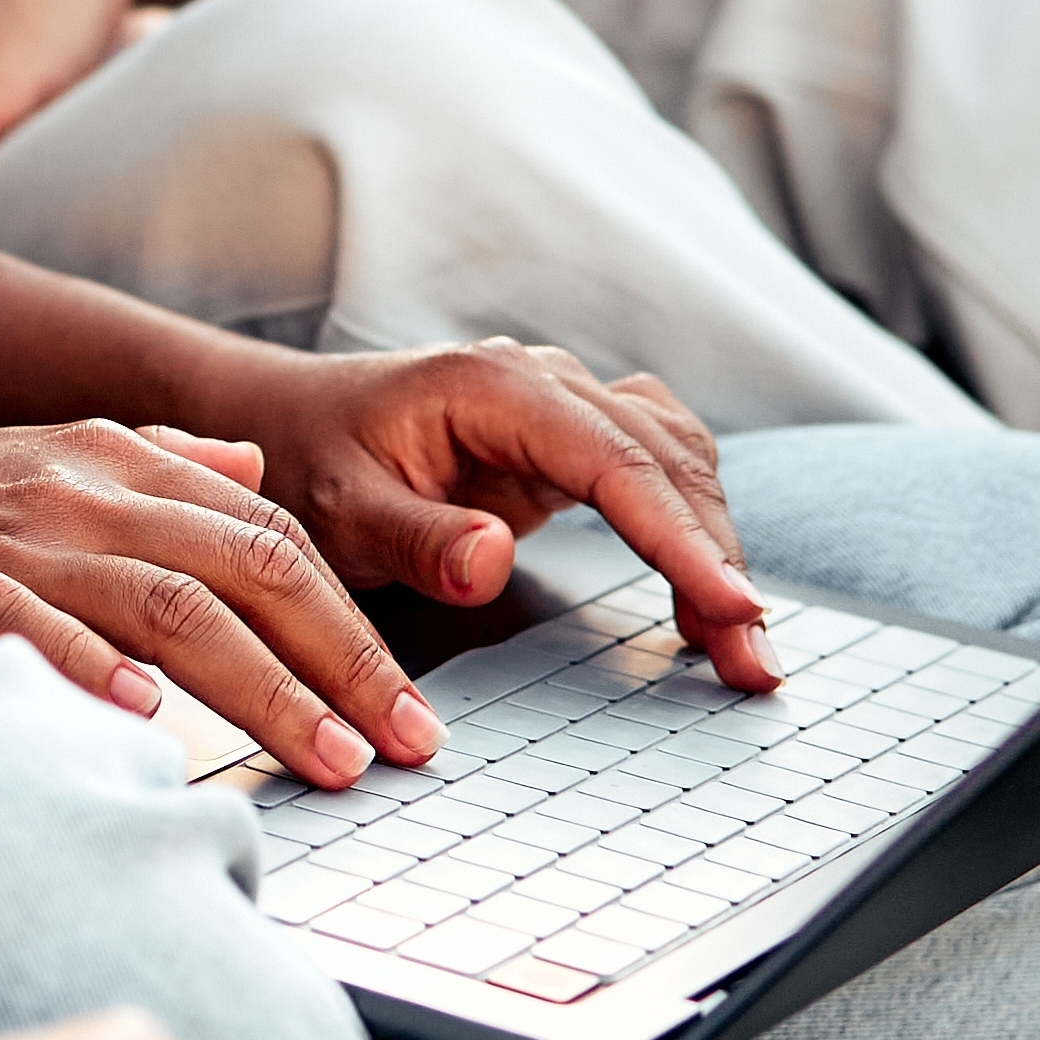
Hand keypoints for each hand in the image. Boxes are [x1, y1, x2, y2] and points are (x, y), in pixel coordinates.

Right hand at [0, 419, 438, 781]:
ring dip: (264, 689)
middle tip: (406, 744)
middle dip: (343, 660)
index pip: (269, 531)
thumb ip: (149, 463)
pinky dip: (94, 674)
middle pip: (247, 566)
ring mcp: (0, 533)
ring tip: (331, 762)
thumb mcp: (29, 464)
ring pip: (169, 604)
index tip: (407, 704)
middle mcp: (68, 485)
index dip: (352, 620)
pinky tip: (150, 727)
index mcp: (104, 455)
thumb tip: (253, 468)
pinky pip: (28, 627)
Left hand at [229, 337, 780, 698]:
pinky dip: (693, 531)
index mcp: (494, 387)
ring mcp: (565, 406)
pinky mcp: (571, 442)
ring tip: (743, 647)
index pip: (615, 460)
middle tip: (753, 658)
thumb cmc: (308, 461)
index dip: (679, 535)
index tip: (730, 603)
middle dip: (717, 559)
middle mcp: (545, 382)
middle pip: (666, 462)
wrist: (286, 423)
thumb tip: (493, 559)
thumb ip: (416, 537)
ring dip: (717, 548)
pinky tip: (708, 600)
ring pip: (677, 464)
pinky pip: (658, 475)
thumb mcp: (338, 510)